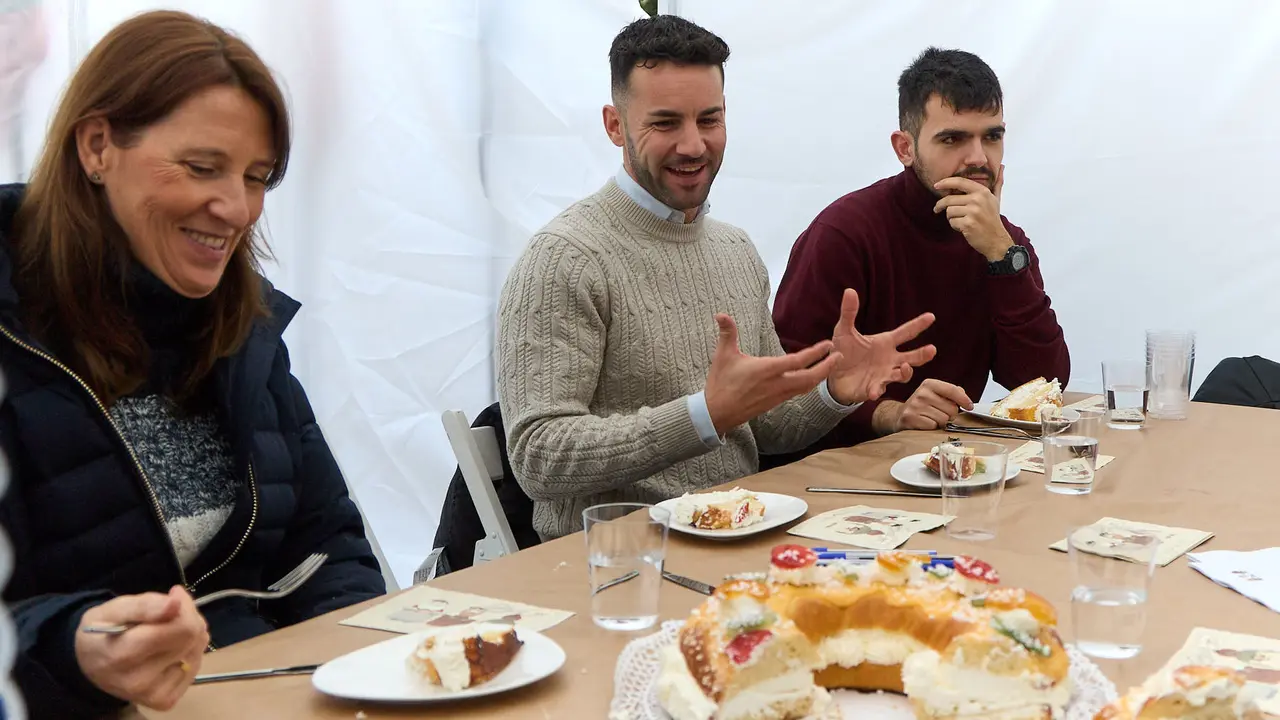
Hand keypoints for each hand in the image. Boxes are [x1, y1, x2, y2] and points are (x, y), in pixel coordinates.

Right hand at [75, 586, 208, 710]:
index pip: (182, 628)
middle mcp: (139, 681)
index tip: (174, 595)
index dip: (184, 607)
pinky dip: (187, 653)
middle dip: (187, 618)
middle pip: (192, 638)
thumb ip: (145, 605)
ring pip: (196, 651)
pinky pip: (194, 668)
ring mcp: (153, 695)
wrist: (89, 664)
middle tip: (170, 612)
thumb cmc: (102, 631)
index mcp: (123, 654)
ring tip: (167, 631)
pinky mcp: (164, 701)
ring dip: (189, 635)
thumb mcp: (114, 609)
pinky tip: (170, 649)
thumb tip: (174, 604)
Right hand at [705, 314, 839, 434]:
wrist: (717, 413)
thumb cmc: (720, 383)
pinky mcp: (775, 402)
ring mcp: (777, 396)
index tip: (828, 344)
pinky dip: (809, 384)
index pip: (797, 361)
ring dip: (820, 376)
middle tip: (839, 356)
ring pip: (806, 387)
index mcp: (766, 370)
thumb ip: (727, 333)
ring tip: (830, 366)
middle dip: (826, 367)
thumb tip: (721, 313)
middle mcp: (776, 384)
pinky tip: (811, 379)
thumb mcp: (723, 355)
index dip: (815, 353)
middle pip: (809, 378)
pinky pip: (798, 392)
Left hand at [826, 289, 936, 405]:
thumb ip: (849, 313)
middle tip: (932, 349)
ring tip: (904, 367)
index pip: (906, 332)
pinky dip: (877, 390)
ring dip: (905, 372)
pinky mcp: (872, 388)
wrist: (832, 374)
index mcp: (885, 343)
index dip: (918, 325)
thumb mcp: (844, 330)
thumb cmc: (843, 350)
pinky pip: (878, 389)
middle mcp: (889, 359)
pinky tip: (874, 392)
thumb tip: (850, 290)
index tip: (931, 316)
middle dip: (923, 355)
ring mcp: (883, 375)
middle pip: (912, 357)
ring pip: (901, 375)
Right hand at [892, 379, 973, 430]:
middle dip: (950, 414)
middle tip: (940, 414)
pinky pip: (933, 427)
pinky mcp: (910, 418)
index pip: (953, 390)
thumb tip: (965, 399)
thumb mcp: (935, 394)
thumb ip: (951, 393)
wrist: (900, 416)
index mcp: (929, 384)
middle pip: (951, 409)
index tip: (969, 406)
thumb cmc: (923, 406)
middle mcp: (921, 393)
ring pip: (944, 420)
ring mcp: (915, 406)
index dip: (964, 400)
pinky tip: (925, 424)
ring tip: (931, 419)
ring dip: (941, 422)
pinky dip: (932, 428)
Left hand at [933, 164, 1012, 261]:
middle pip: (949, 199)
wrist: (996, 240)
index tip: (936, 185)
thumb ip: (997, 183)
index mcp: (983, 192)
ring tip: (961, 221)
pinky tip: (963, 228)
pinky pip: (952, 222)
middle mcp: (978, 200)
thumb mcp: (996, 199)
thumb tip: (1002, 167)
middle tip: (937, 209)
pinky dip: (955, 226)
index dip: (946, 182)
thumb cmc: (993, 219)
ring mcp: (973, 212)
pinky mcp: (968, 223)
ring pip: (949, 211)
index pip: (960, 182)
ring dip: (951, 218)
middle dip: (942, 206)